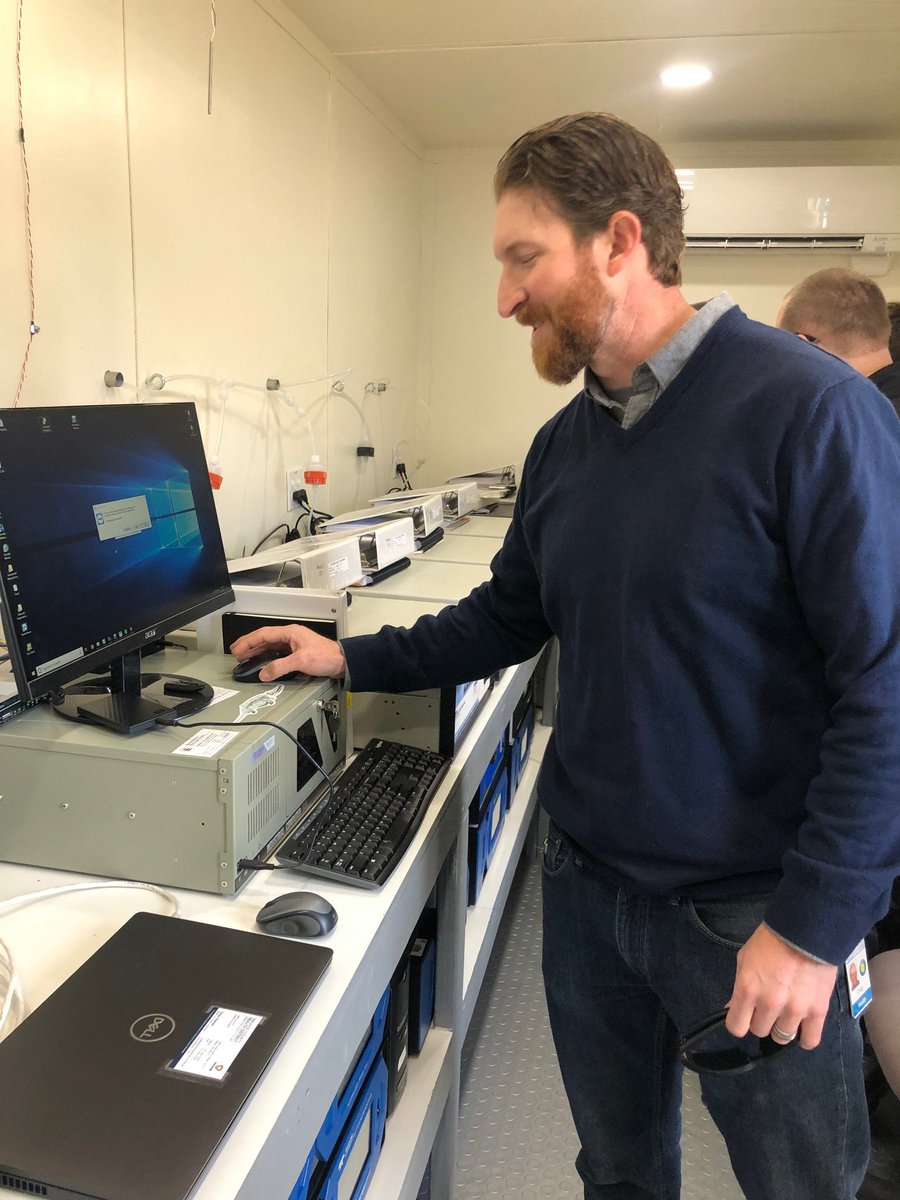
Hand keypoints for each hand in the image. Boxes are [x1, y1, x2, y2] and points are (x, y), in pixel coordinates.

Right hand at [229, 624, 346, 682]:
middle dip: (249, 645)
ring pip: (270, 646)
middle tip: (236, 652)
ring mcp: (294, 644)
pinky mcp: (297, 653)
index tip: (237, 649)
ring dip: (257, 651)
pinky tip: (262, 663)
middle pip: (264, 639)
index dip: (248, 641)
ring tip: (245, 657)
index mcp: (290, 632)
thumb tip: (264, 673)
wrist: (342, 662)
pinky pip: (277, 653)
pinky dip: (267, 657)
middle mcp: (291, 636)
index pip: (263, 634)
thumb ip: (280, 667)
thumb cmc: (327, 656)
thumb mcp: (301, 661)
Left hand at [725, 924, 836, 1049]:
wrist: (806, 930)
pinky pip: (810, 1041)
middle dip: (761, 1019)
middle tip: (768, 1006)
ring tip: (787, 1013)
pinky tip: (803, 1027)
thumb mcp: (745, 958)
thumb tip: (732, 1008)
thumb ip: (739, 987)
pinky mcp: (817, 1011)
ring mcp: (795, 1010)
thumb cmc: (770, 941)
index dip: (738, 1022)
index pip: (736, 1026)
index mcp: (748, 989)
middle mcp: (769, 1003)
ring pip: (782, 1037)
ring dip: (782, 1026)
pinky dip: (806, 1038)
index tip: (744, 1016)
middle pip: (759, 1031)